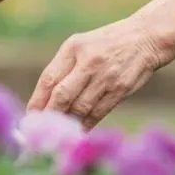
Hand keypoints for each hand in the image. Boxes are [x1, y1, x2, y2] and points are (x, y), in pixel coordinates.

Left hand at [27, 18, 166, 129]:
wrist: (145, 37)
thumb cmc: (107, 43)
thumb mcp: (82, 44)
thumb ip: (64, 68)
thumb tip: (44, 101)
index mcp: (74, 47)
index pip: (49, 78)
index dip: (37, 101)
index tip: (30, 118)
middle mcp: (88, 61)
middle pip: (62, 95)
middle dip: (49, 117)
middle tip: (40, 133)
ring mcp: (106, 76)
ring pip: (80, 108)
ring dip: (67, 124)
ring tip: (57, 136)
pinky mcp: (120, 89)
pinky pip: (98, 113)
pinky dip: (86, 125)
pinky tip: (78, 133)